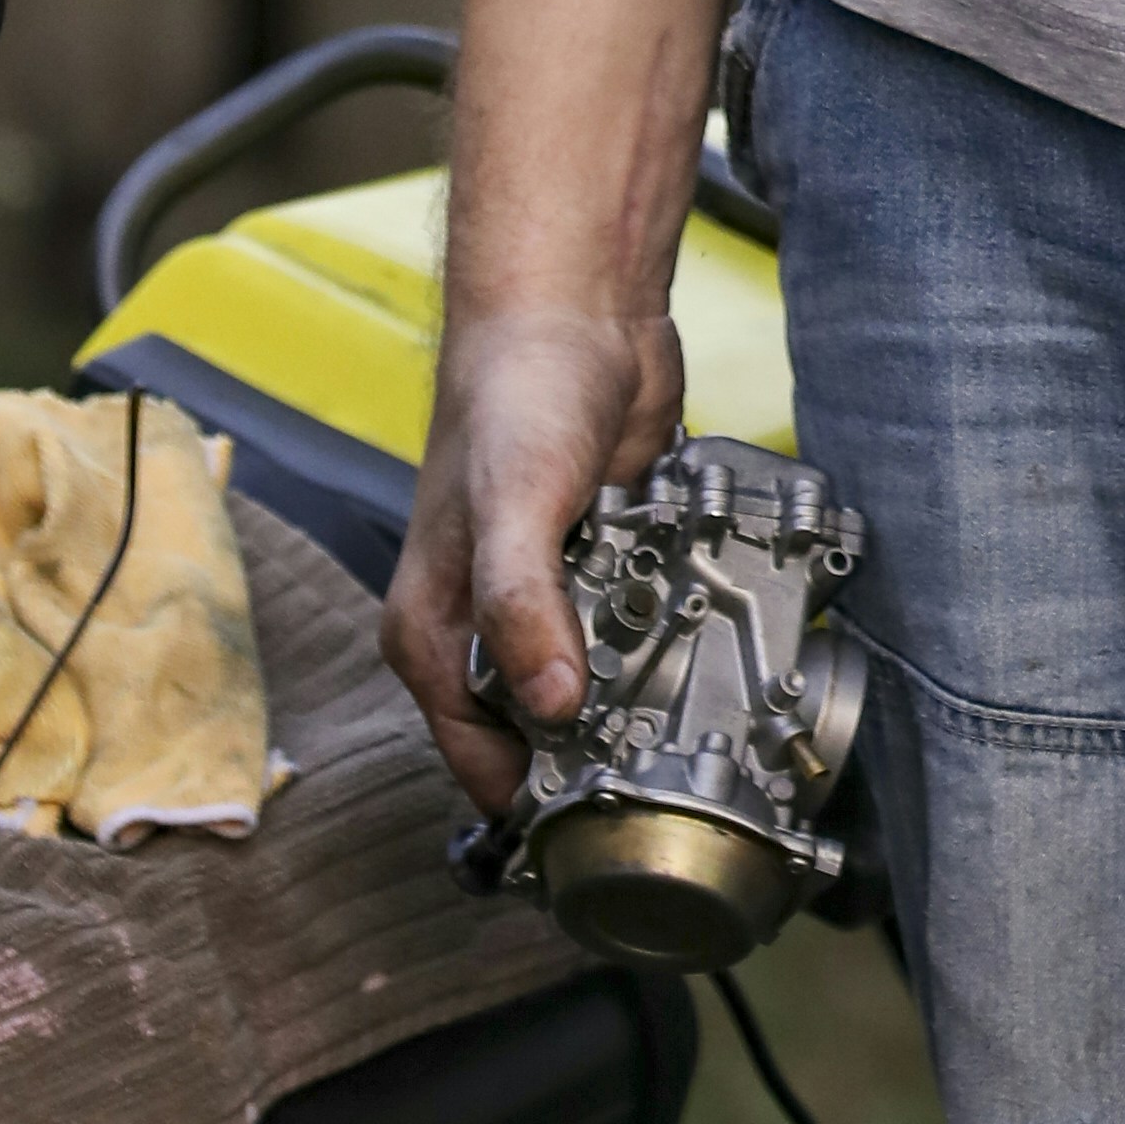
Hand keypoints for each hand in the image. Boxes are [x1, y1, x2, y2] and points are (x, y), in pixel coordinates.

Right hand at [385, 294, 686, 808]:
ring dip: (640, 690)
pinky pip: (634, 633)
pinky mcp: (599, 570)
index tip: (610, 813)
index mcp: (431, 636)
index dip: (540, 797)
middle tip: (666, 745)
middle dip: (602, 745)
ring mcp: (544, 601)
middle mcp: (481, 629)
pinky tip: (693, 627)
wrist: (576, 309)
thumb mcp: (513, 503)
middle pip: (544, 737)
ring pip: (597, 688)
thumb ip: (521, 605)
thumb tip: (551, 704)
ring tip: (688, 684)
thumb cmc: (515, 392)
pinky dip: (663, 635)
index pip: (479, 765)